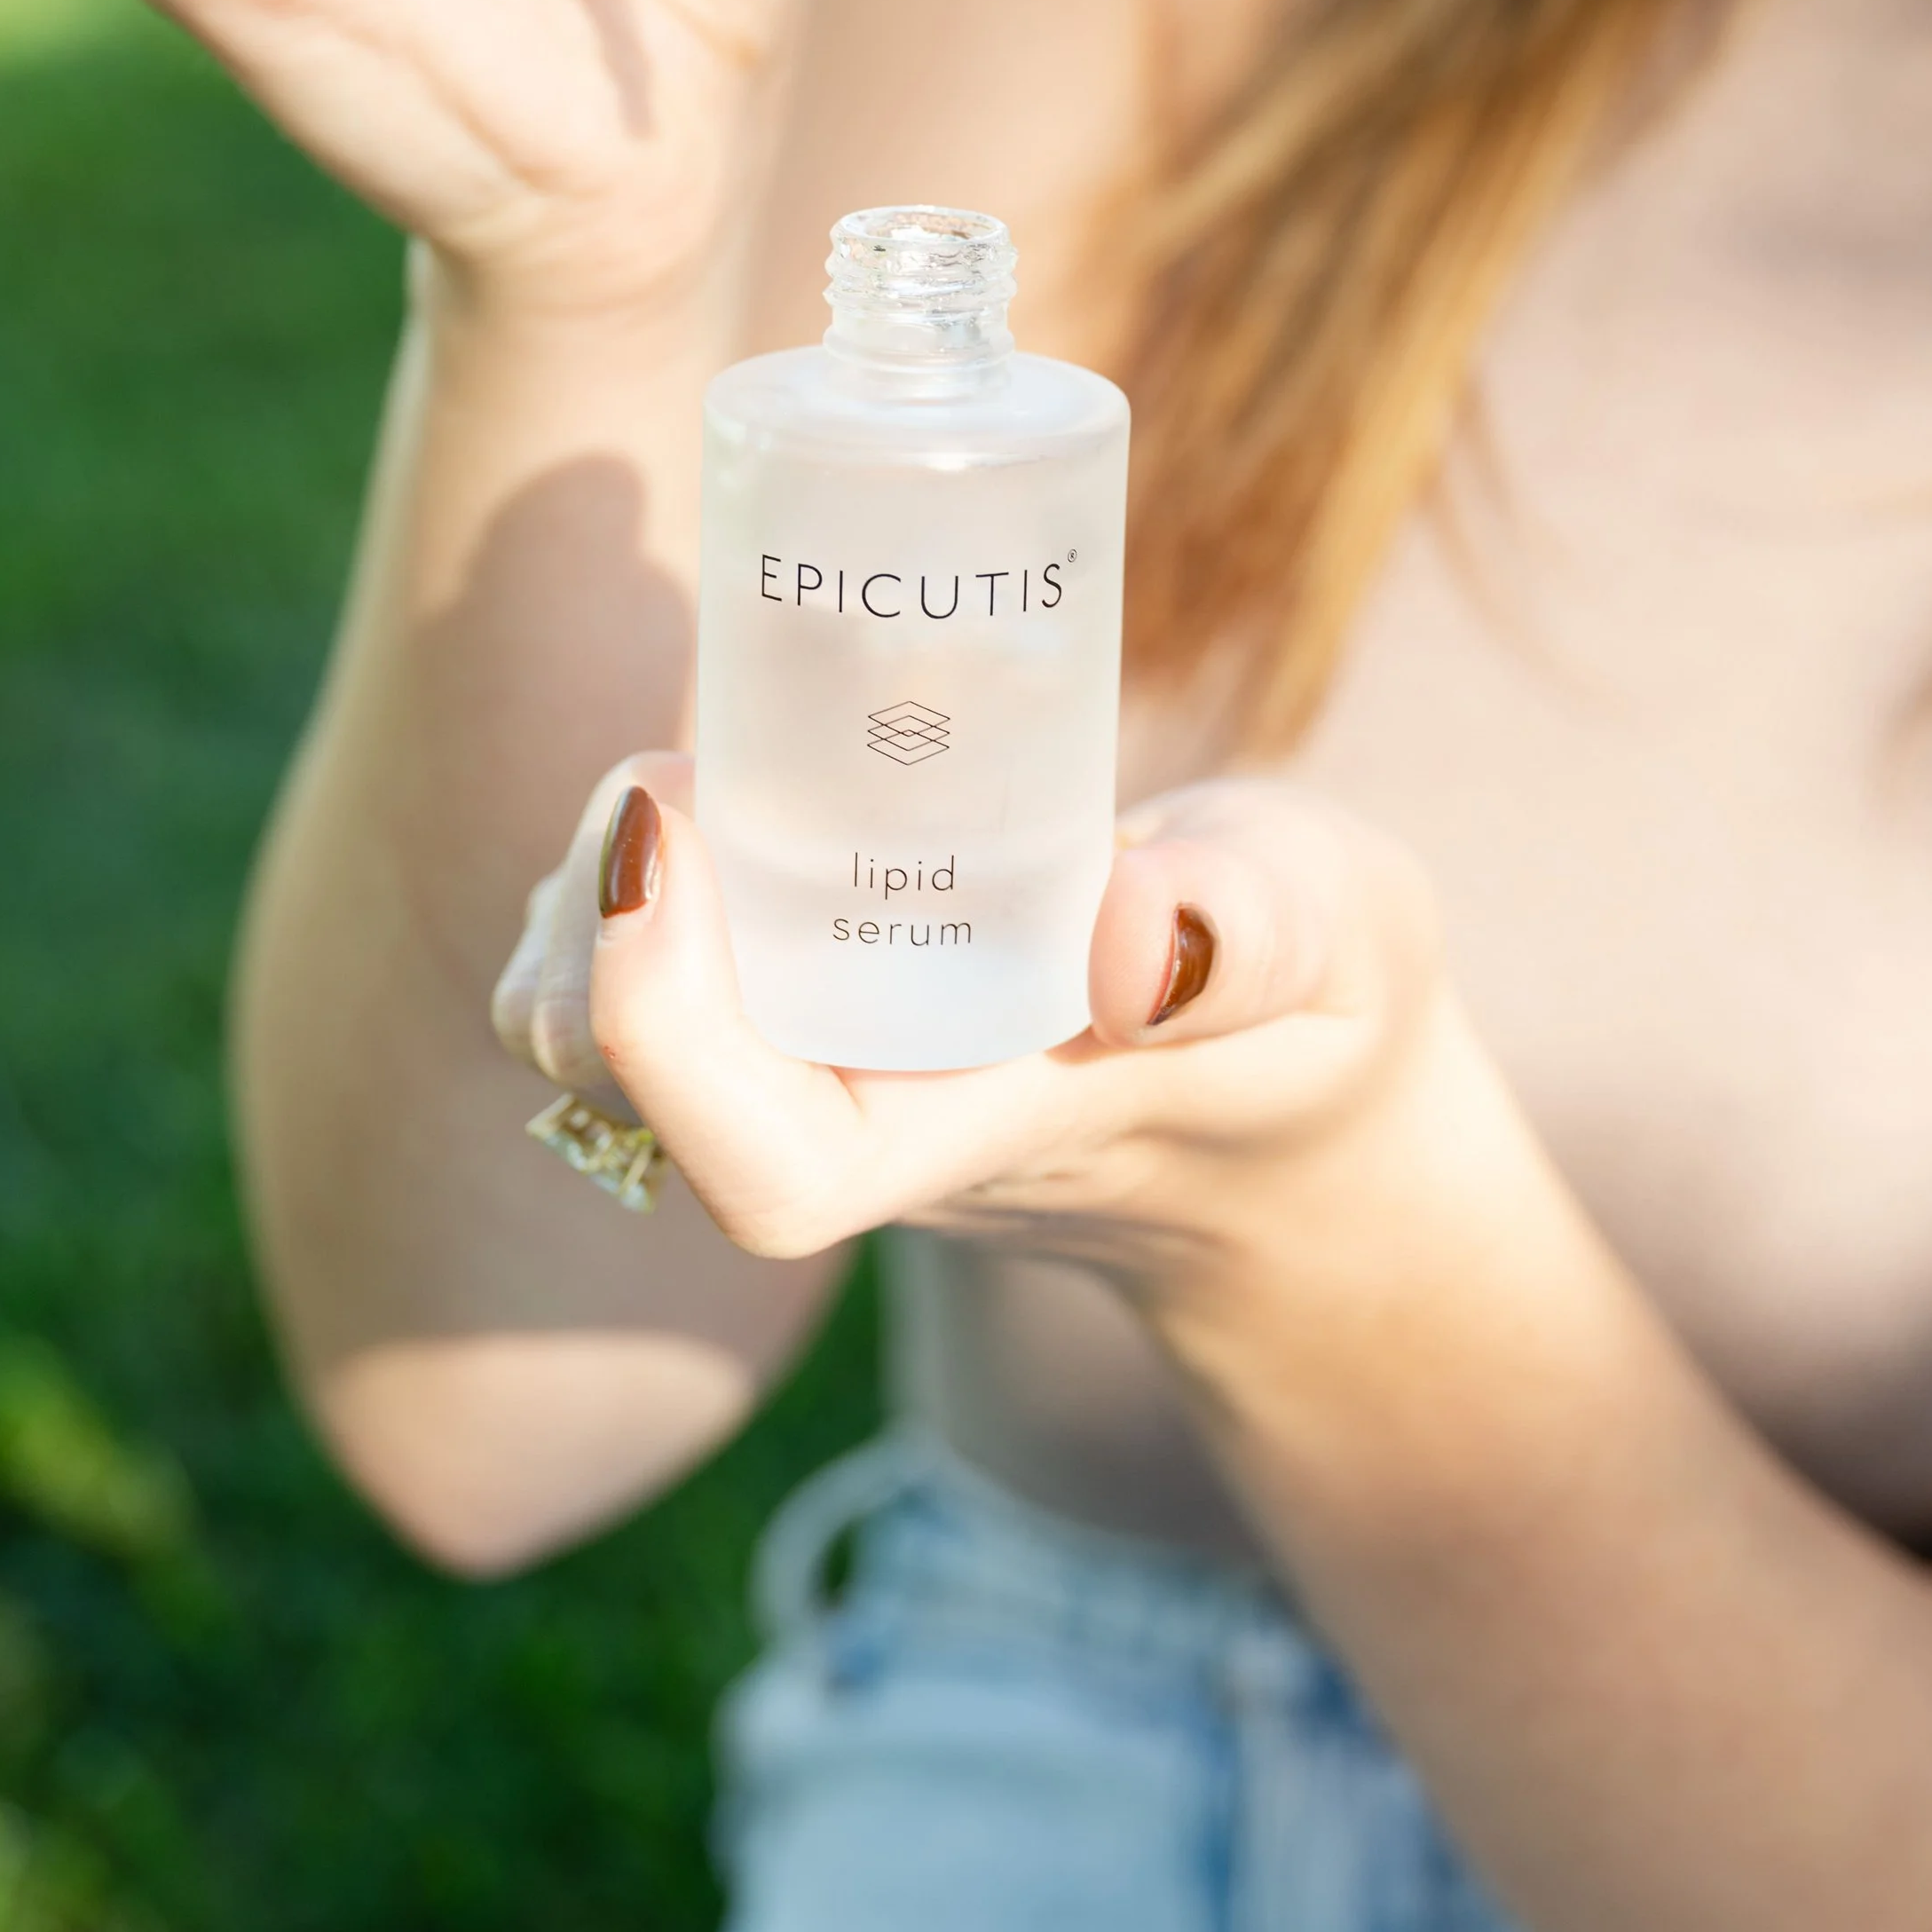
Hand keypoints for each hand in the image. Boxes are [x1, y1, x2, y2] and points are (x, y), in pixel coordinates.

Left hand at [493, 756, 1440, 1278]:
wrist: (1289, 1095)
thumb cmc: (1315, 1019)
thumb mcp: (1339, 945)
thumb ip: (1256, 934)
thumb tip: (1137, 935)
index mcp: (979, 1135)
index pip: (770, 1173)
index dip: (667, 1025)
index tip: (671, 818)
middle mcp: (861, 1122)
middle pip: (624, 1089)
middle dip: (599, 922)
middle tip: (678, 758)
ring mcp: (813, 1074)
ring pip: (596, 1035)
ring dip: (591, 897)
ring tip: (683, 762)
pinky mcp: (799, 1010)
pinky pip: (646, 967)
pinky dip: (632, 870)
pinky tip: (705, 769)